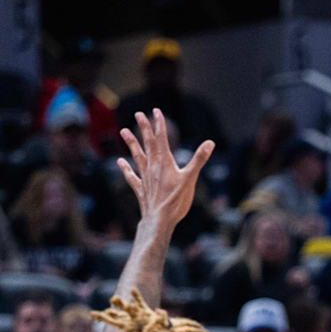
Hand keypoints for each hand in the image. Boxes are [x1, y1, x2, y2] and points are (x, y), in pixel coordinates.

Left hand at [117, 109, 213, 227]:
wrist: (159, 220)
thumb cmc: (176, 200)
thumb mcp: (191, 178)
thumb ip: (199, 159)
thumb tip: (210, 143)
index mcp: (165, 162)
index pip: (161, 138)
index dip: (159, 124)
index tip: (155, 111)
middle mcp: (152, 167)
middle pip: (147, 144)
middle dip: (144, 128)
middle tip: (139, 114)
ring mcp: (145, 177)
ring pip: (137, 156)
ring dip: (131, 143)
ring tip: (124, 131)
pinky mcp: (141, 189)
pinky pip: (132, 176)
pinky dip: (126, 168)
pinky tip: (120, 162)